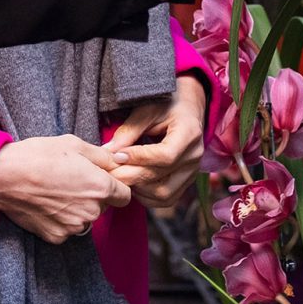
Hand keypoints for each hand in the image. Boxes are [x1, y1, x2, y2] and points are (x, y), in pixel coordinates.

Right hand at [0, 134, 133, 244]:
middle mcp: (91, 211)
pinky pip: (67, 229)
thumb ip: (104, 156)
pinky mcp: (56, 236)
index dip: (115, 186)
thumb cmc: (38, 156)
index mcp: (101, 187)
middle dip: (93, 196)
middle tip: (71, 180)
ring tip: (56, 191)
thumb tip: (122, 160)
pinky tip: (47, 204)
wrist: (3, 176)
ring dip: (77, 209)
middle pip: (103, 207)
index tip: (101, 180)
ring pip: (85, 218)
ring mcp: (73, 226)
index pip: (125, 196)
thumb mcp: (75, 145)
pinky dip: (60, 219)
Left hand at [104, 73, 207, 211]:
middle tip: (108, 172)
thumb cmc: (167, 103)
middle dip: (131, 176)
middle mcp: (194, 156)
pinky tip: (133, 184)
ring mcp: (192, 172)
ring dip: (138, 189)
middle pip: (161, 178)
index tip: (116, 155)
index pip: (165, 156)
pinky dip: (147, 197)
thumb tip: (109, 151)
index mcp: (189, 133)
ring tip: (119, 177)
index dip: (138, 158)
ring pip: (164, 194)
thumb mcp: (148, 109)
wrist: (186, 107)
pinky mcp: (186, 182)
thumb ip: (129, 130)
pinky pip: (167, 199)